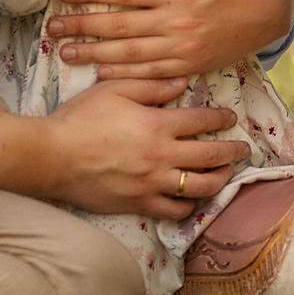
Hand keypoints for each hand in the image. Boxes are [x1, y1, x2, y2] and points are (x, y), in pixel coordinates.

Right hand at [31, 79, 248, 220]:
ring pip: (200, 187)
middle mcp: (161, 156)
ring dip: (219, 180)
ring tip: (225, 174)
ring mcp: (152, 183)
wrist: (51, 157)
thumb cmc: (79, 119)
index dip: (222, 119)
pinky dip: (190, 206)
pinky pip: (175, 211)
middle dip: (233, 152)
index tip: (230, 119)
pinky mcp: (139, 204)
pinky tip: (194, 198)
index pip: (203, 121)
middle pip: (211, 156)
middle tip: (242, 149)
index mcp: (157, 125)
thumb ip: (150, 85)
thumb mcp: (113, 90)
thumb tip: (181, 83)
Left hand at [51, 0, 293, 77]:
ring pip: (130, 54)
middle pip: (119, 26)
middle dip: (82, 27)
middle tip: (52, 27)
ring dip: (94, 54)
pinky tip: (99, 72)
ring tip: (64, 52)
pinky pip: (150, 74)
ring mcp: (183, 49)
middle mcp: (177, 23)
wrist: (268, 11)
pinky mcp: (189, 66)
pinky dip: (123, 75)